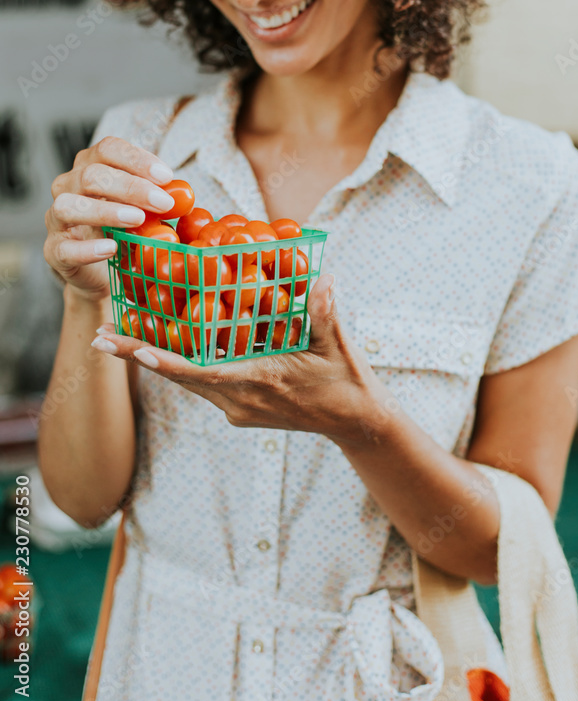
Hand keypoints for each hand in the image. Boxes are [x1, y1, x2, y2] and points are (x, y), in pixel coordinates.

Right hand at [44, 136, 175, 302]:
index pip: (108, 149)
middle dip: (131, 187)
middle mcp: (68, 187)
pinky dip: (88, 248)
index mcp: (91, 166)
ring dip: (106, 211)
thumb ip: (158, 198)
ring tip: (137, 220)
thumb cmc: (124, 229)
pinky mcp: (54, 250)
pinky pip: (64, 248)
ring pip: (68, 206)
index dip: (137, 159)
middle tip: (163, 203)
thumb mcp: (144, 209)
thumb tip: (181, 195)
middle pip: (92, 175)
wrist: (102, 271)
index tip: (166, 177)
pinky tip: (112, 248)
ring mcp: (57, 219)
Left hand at [90, 274, 385, 446]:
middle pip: (179, 377)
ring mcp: (237, 408)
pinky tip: (159, 345)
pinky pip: (201, 383)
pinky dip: (178, 364)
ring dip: (151, 360)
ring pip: (186, 381)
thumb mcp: (338, 346)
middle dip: (137, 356)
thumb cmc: (346, 381)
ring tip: (114, 339)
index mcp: (259, 382)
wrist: (355, 422)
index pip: (202, 374)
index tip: (130, 348)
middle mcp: (239, 401)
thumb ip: (325, 313)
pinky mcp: (239, 408)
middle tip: (99, 335)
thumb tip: (322, 278)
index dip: (165, 362)